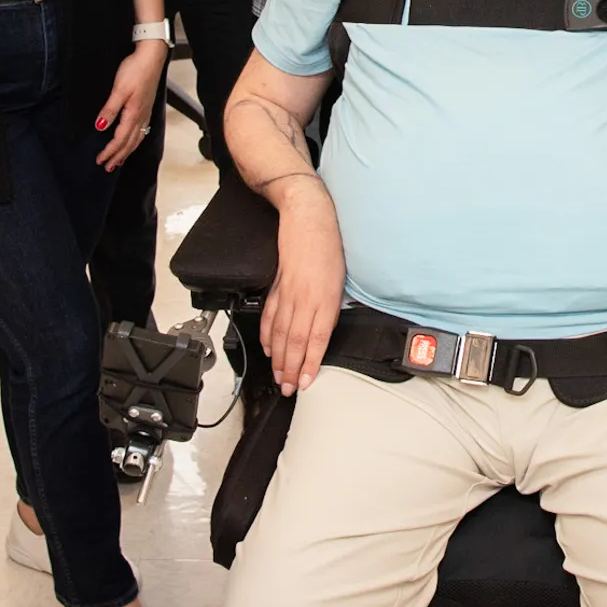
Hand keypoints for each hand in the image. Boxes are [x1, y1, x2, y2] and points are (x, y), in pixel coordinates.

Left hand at [95, 40, 167, 169]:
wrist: (151, 57)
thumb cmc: (136, 70)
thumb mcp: (118, 90)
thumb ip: (110, 110)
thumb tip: (100, 127)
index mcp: (133, 114)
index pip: (120, 139)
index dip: (110, 151)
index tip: (100, 160)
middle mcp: (141, 116)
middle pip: (129, 143)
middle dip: (118, 156)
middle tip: (108, 166)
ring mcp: (145, 112)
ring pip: (137, 138)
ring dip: (127, 151)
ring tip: (119, 159)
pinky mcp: (146, 107)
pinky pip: (142, 130)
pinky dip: (135, 141)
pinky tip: (133, 140)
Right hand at [260, 180, 346, 396]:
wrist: (308, 218)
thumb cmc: (330, 246)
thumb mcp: (341, 279)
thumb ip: (331, 308)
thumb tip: (324, 332)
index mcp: (325, 299)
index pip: (316, 340)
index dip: (309, 364)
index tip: (306, 383)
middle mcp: (305, 299)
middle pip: (295, 342)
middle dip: (290, 369)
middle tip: (288, 389)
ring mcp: (288, 293)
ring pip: (279, 333)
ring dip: (277, 358)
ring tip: (277, 376)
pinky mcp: (276, 285)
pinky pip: (269, 315)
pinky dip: (266, 335)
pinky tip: (266, 348)